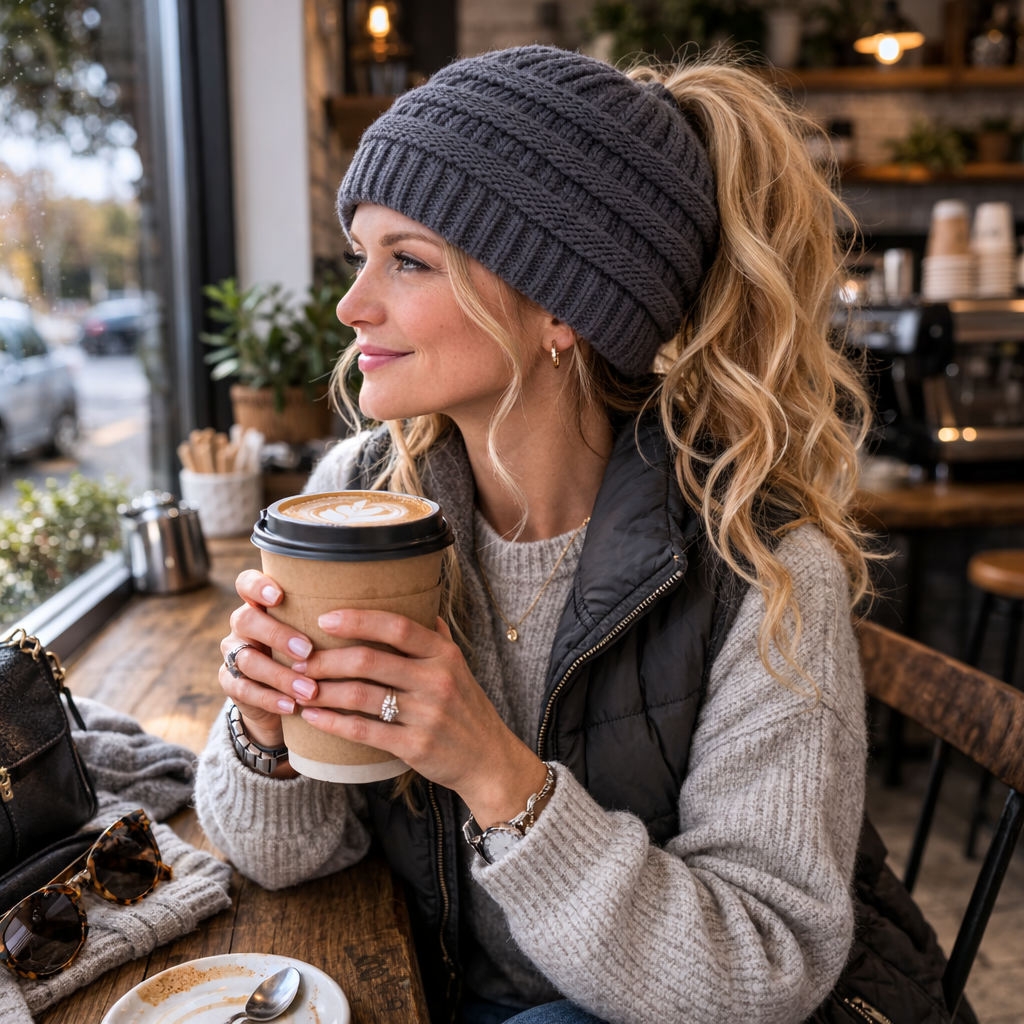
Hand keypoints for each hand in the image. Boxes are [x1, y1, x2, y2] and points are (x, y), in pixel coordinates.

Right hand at [217, 570, 323, 773]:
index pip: (247, 582)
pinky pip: (244, 690)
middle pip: (246, 620)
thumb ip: (330, 619)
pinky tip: (293, 706)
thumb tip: (380, 605)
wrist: (282, 697)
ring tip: (309, 690)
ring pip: (246, 659)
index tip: (280, 596)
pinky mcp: (232, 684)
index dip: (258, 586)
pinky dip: (271, 699)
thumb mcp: (318, 632)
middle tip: (307, 650)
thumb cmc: (312, 653)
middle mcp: (244, 625)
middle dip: (277, 635)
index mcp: (261, 604)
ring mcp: (234, 654)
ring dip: (280, 676)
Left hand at [292, 609, 550, 828]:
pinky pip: (364, 731)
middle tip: (299, 660)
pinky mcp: (415, 746)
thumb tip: (420, 604)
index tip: (323, 620)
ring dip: (323, 690)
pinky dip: (333, 723)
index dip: (357, 620)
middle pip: (369, 660)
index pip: (397, 626)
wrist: (489, 760)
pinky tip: (313, 716)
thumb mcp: (459, 668)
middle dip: (326, 659)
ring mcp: (426, 715)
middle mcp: (436, 680)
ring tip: (298, 688)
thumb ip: (437, 638)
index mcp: (444, 655)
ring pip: (361, 696)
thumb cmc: (467, 709)